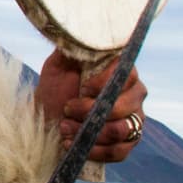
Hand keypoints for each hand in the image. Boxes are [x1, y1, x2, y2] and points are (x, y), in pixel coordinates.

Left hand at [35, 47, 147, 164]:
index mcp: (123, 72)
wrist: (47, 119)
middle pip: (126, 105)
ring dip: (89, 132)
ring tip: (65, 128)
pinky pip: (119, 151)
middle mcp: (135, 95)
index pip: (127, 74)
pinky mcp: (126, 144)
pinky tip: (73, 144)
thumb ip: (73, 48)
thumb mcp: (59, 65)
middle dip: (90, 112)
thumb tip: (78, 30)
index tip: (82, 88)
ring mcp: (134, 121)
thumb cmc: (55, 89)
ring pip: (121, 130)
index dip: (103, 84)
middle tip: (67, 110)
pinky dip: (93, 150)